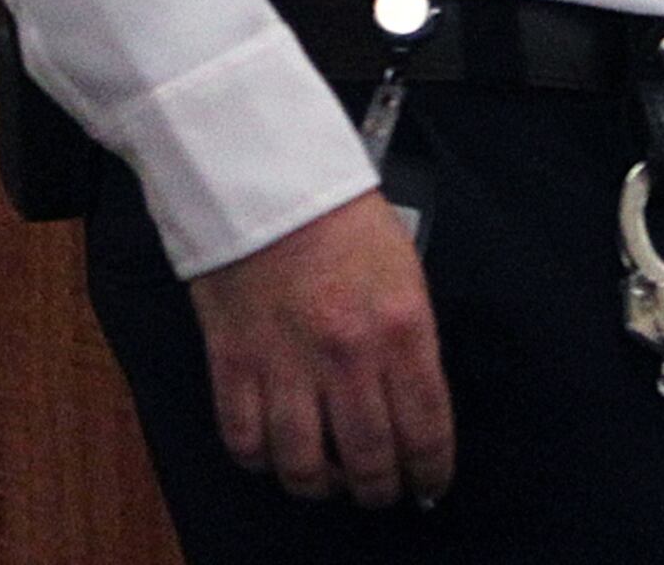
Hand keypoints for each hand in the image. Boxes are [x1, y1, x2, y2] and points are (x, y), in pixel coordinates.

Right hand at [186, 192, 453, 508]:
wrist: (259, 173)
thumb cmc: (335, 214)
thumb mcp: (401, 272)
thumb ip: (409, 343)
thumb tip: (409, 405)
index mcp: (401, 332)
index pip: (427, 435)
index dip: (429, 474)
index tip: (425, 484)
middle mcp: (348, 358)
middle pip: (370, 463)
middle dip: (378, 490)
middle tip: (375, 488)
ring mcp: (287, 362)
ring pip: (305, 465)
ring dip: (318, 485)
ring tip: (322, 477)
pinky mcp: (234, 358)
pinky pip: (244, 438)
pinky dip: (258, 458)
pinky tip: (270, 450)